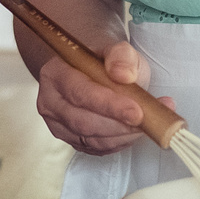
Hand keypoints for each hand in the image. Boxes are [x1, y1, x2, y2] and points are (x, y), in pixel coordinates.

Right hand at [35, 41, 170, 155]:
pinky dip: (120, 143)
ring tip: (148, 124)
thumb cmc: (104, 61)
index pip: (80, 93)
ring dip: (123, 136)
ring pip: (91, 140)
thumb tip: (124, 75)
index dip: (109, 105)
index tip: (136, 111)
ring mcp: (59, 125)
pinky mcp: (71, 141)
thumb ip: (121, 56)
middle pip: (84, 122)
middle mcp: (51, 103)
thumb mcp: (116, 49)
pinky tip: (134, 131)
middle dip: (119, 125)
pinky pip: (97, 149)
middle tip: (148, 121)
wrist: (93, 72)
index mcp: (55, 74)